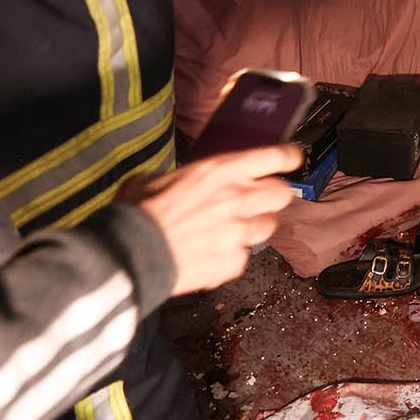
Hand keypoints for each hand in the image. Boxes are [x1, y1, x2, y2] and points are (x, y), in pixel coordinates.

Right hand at [119, 144, 299, 295]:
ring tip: (233, 229)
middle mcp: (239, 199)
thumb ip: (183, 179)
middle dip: (273, 195)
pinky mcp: (233, 262)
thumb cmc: (137, 211)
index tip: (291, 159)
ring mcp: (239, 233)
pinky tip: (212, 254)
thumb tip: (183, 183)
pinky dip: (232, 256)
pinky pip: (243, 257)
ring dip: (255, 226)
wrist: (129, 253)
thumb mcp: (154, 178)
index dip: (288, 158)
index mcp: (222, 171)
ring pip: (268, 227)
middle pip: (282, 194)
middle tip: (258, 199)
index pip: (275, 157)